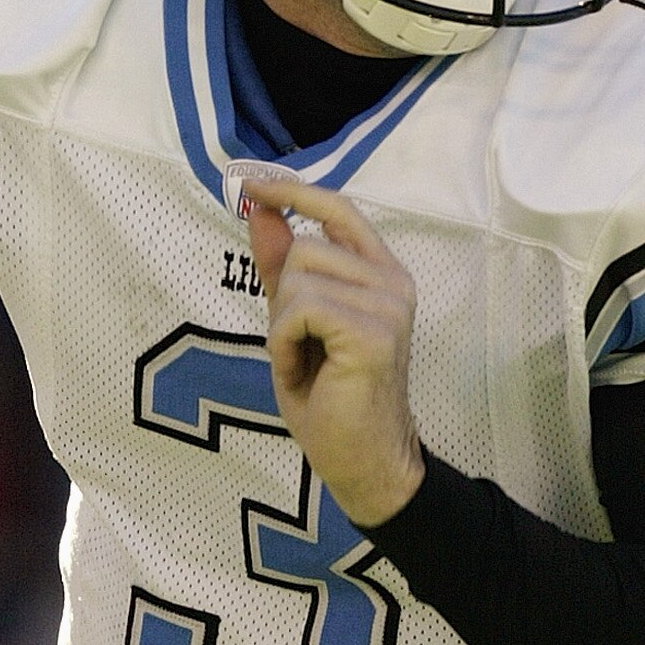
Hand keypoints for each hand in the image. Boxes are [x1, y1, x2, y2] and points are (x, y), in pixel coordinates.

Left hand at [239, 177, 424, 530]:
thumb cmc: (332, 397)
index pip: (340, 209)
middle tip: (301, 347)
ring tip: (307, 362)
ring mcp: (389, 304)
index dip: (294, 191)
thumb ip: (283, 268)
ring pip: (299, 278)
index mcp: (382, 274)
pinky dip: (285, 343)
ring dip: (284, 326)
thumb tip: (262, 212)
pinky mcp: (374, 331)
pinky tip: (307, 370)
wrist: (363, 460)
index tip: (251, 184)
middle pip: (305, 248)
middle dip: (284, 299)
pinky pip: (299, 310)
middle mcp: (394, 282)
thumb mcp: (295, 324)